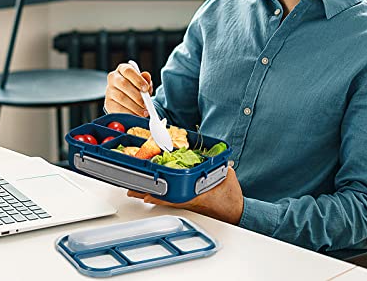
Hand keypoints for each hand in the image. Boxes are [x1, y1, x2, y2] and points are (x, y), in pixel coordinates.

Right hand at [104, 63, 153, 116]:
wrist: (129, 99)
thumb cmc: (137, 88)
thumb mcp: (143, 82)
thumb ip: (146, 79)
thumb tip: (146, 75)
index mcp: (122, 69)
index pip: (128, 71)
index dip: (138, 79)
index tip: (146, 88)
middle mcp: (113, 78)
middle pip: (124, 84)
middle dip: (137, 95)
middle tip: (146, 103)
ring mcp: (109, 91)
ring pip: (121, 98)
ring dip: (135, 106)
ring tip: (144, 112)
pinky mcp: (108, 103)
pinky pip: (118, 109)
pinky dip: (129, 113)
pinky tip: (136, 115)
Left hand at [127, 167, 243, 224]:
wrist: (235, 212)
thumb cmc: (231, 197)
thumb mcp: (227, 177)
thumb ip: (218, 164)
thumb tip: (211, 154)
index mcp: (197, 195)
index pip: (174, 196)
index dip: (159, 194)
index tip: (145, 193)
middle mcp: (188, 200)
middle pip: (164, 197)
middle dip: (147, 192)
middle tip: (131, 190)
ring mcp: (187, 202)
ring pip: (164, 198)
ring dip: (150, 193)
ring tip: (134, 190)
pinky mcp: (188, 202)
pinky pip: (170, 198)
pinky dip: (159, 194)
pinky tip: (150, 193)